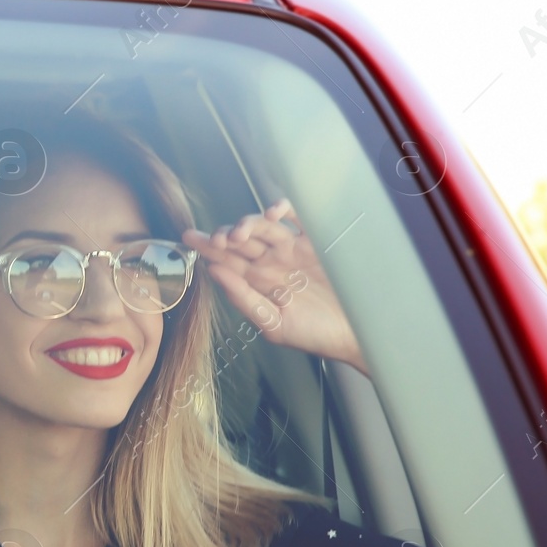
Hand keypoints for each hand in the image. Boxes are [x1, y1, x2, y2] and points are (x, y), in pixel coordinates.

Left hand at [182, 199, 368, 376]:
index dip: (208, 249)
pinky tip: (273, 213)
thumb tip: (214, 272)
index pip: (226, 261)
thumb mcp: (273, 324)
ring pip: (264, 227)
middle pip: (240, 241)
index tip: (189, 240)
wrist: (356, 336)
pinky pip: (298, 219)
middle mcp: (271, 262)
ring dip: (248, 225)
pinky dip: (285, 210)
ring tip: (238, 235)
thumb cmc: (314, 334)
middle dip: (222, 236)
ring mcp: (292, 250)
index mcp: (257, 282)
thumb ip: (244, 299)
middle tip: (215, 240)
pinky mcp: (316, 243)